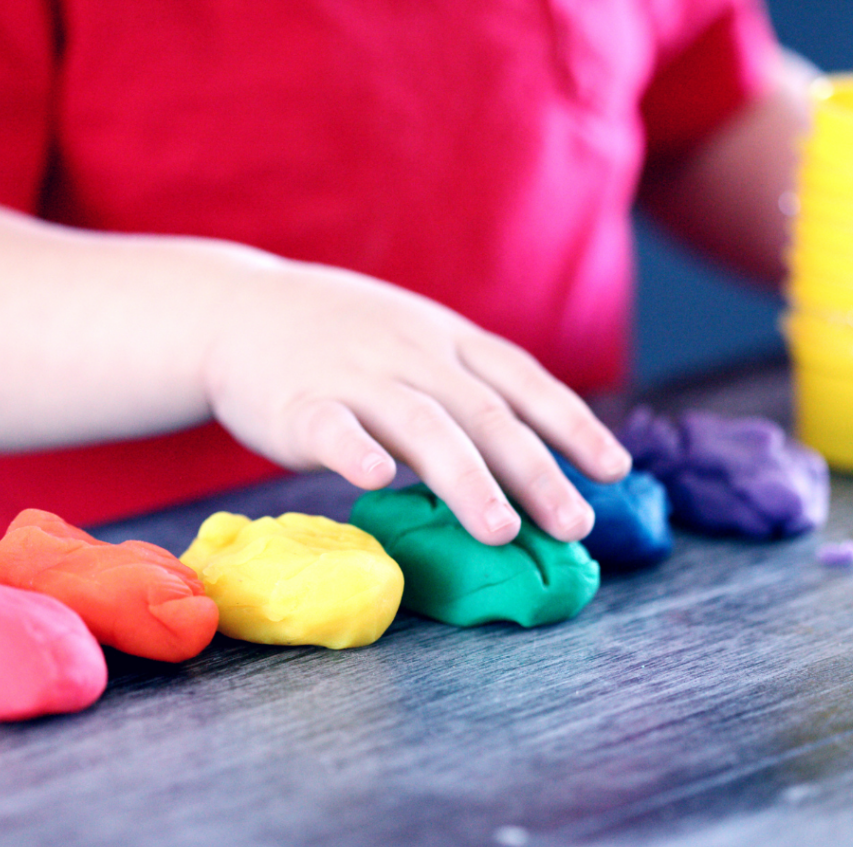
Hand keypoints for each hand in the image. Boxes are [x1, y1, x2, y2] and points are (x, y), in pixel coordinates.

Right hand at [201, 257, 631, 545]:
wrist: (237, 309)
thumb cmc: (337, 337)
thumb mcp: (411, 338)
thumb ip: (460, 384)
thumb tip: (523, 451)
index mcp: (445, 339)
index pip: (522, 380)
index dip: (572, 424)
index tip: (615, 469)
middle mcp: (411, 353)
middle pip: (485, 413)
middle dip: (536, 471)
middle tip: (575, 525)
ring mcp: (355, 374)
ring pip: (422, 425)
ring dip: (466, 479)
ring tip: (501, 531)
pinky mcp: (298, 402)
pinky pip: (331, 427)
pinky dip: (356, 451)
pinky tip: (379, 480)